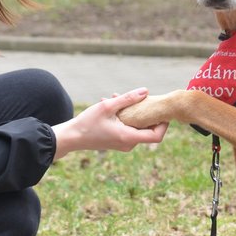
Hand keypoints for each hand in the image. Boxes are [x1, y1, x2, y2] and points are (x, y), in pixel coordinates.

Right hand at [52, 88, 167, 160]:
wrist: (71, 138)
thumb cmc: (88, 123)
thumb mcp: (107, 106)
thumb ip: (128, 98)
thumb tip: (146, 91)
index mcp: (129, 137)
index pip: (157, 136)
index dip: (164, 124)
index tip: (162, 110)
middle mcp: (128, 144)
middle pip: (148, 130)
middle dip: (145, 112)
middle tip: (137, 97)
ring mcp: (123, 144)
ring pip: (137, 127)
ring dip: (132, 112)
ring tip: (115, 97)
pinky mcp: (118, 142)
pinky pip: (128, 129)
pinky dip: (125, 117)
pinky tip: (112, 104)